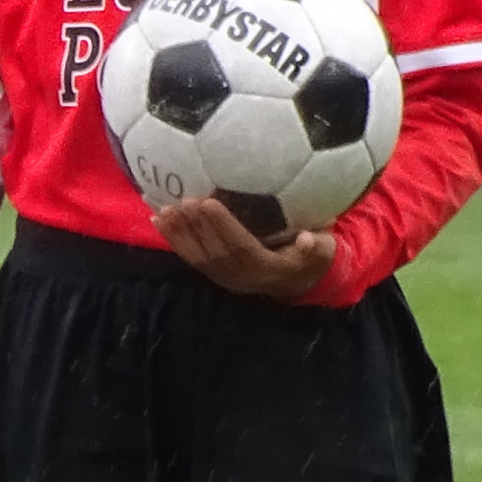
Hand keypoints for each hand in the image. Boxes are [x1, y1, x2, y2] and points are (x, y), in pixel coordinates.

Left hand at [152, 193, 335, 299]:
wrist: (298, 280)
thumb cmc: (312, 256)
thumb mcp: (323, 251)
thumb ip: (316, 247)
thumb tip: (311, 238)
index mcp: (266, 268)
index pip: (240, 246)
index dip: (223, 226)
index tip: (208, 202)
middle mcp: (241, 276)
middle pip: (213, 252)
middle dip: (195, 227)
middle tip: (181, 201)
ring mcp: (224, 276)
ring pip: (197, 257)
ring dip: (179, 234)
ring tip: (163, 211)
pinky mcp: (213, 273)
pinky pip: (191, 257)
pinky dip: (174, 239)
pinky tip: (158, 220)